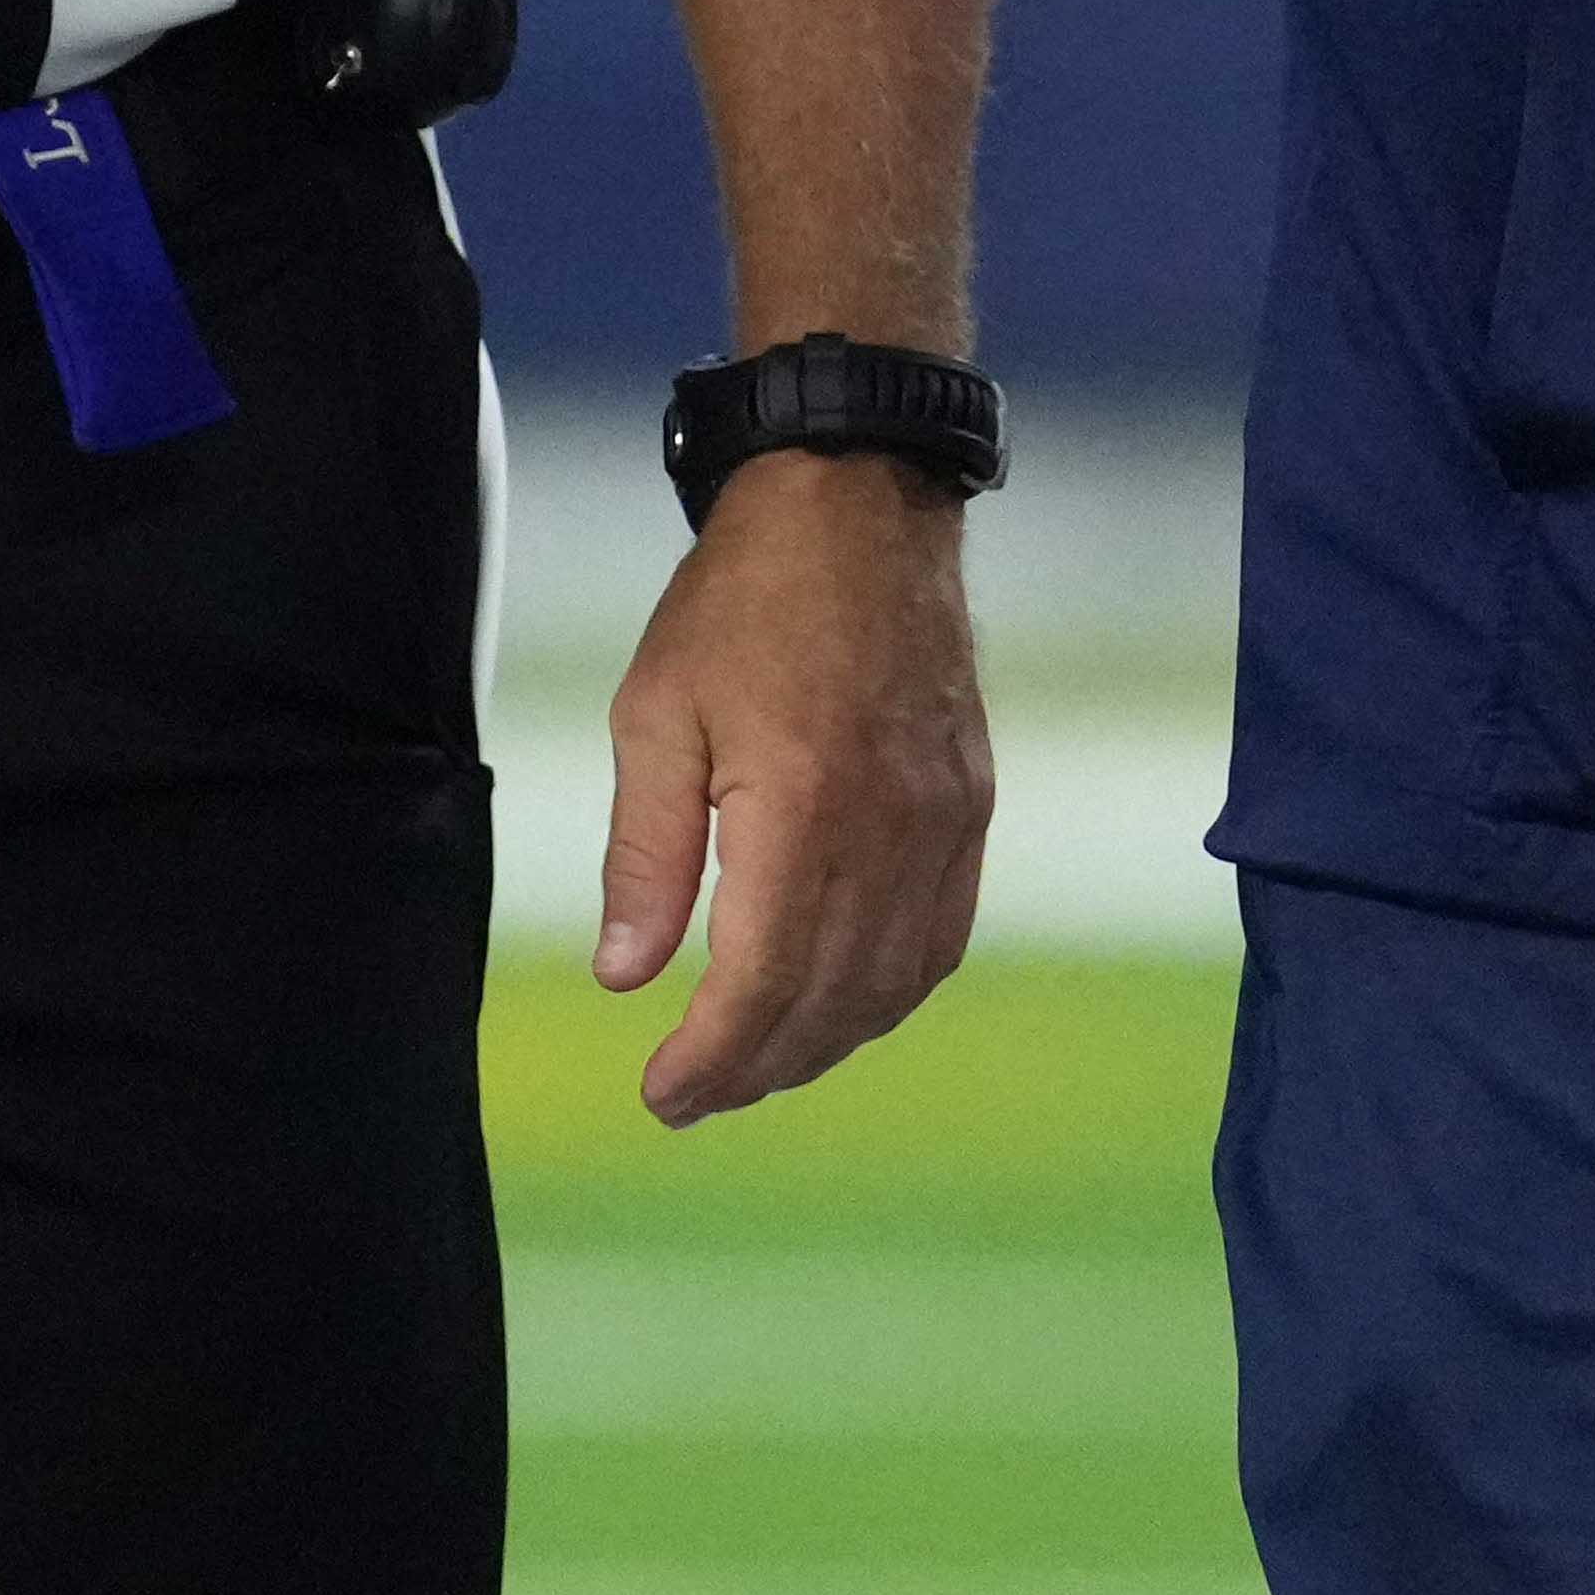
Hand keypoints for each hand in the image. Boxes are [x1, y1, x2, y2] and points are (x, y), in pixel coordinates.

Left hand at [595, 451, 992, 1127]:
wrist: (858, 500)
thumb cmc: (744, 598)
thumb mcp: (656, 713)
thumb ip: (644, 854)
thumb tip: (626, 977)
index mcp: (800, 808)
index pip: (760, 985)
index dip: (710, 1060)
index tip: (663, 1095)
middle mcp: (886, 830)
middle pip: (828, 1004)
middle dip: (757, 1070)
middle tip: (695, 1094)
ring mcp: (940, 822)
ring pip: (890, 986)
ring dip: (823, 1044)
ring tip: (757, 1062)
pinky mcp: (968, 806)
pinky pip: (940, 938)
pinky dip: (889, 993)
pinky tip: (842, 1004)